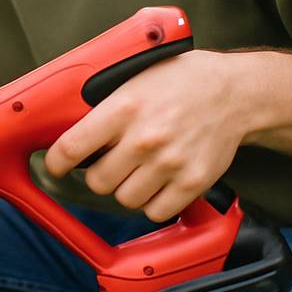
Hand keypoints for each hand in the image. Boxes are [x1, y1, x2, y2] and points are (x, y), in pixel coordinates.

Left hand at [43, 51, 249, 221]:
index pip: (72, 147)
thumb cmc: (182, 82)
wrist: (235, 93)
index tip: (56, 166)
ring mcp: (169, 163)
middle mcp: (144, 138)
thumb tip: (71, 134)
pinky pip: (155, 211)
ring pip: (124, 199)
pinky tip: (158, 183)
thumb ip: (105, 107)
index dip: (56, 162)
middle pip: (97, 181)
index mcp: (124, 108)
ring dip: (126, 189)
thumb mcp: (134, 79)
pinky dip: (153, 203)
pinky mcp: (192, 182)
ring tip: (138, 170)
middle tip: (112, 162)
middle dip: (99, 173)